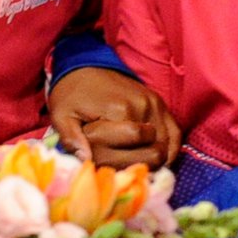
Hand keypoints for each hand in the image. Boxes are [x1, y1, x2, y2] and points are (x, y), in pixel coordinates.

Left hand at [48, 67, 182, 169]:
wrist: (83, 65)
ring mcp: (154, 103)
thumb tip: (86, 160)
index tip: (118, 173)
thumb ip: (71, 139)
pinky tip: (161, 159)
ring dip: (159, 159)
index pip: (138, 154)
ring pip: (169, 145)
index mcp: (119, 111)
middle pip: (156, 152)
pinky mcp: (158, 102)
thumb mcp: (61, 116)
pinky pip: (176, 132)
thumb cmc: (70, 94)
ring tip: (143, 167)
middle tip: (130, 171)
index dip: (129, 168)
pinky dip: (172, 149)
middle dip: (145, 165)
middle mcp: (142, 107)